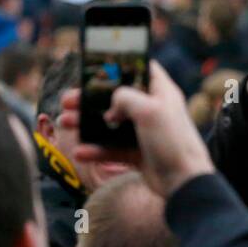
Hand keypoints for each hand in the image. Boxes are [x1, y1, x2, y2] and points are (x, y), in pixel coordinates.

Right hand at [58, 60, 214, 199]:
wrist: (184, 181)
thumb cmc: (171, 142)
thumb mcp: (148, 110)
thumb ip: (126, 96)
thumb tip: (111, 105)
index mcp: (161, 92)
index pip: (142, 69)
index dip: (121, 64)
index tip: (96, 65)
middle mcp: (153, 110)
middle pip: (116, 97)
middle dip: (89, 99)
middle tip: (66, 100)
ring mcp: (145, 132)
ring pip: (110, 124)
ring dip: (86, 123)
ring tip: (64, 122)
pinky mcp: (139, 153)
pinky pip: (112, 149)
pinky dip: (96, 150)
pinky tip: (79, 152)